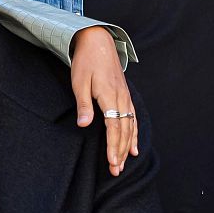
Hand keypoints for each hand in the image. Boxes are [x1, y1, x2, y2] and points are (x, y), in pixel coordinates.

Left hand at [70, 26, 137, 174]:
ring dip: (127, 146)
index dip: (113, 145)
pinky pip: (133, 119)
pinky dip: (134, 134)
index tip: (112, 161)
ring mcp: (125, 97)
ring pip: (130, 126)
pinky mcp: (125, 96)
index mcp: (109, 95)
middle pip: (124, 130)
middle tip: (116, 170)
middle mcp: (121, 98)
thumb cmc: (86, 62)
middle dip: (120, 151)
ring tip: (124, 164)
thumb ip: (83, 104)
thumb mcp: (79, 82)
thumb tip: (84, 124)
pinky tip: (134, 147)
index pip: (114, 126)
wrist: (98, 42)